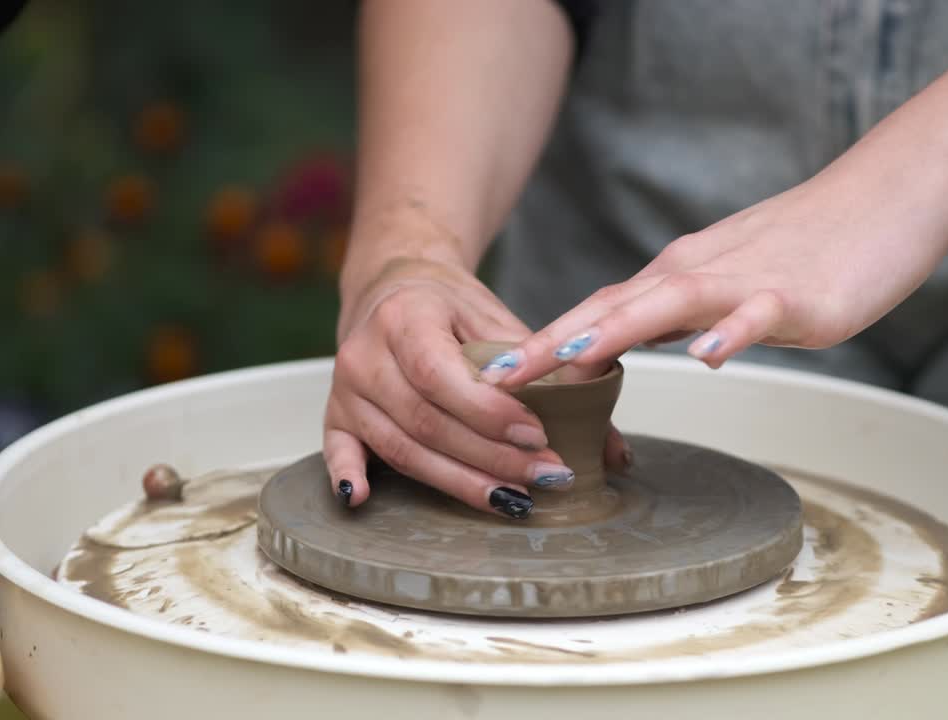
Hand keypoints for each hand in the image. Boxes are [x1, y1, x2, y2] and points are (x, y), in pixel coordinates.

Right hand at [324, 256, 628, 517]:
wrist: (393, 288)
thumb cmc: (450, 307)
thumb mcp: (497, 321)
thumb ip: (548, 374)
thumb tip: (612, 448)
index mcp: (404, 318)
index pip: (441, 374)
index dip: (489, 413)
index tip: (538, 436)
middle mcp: (365, 353)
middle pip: (426, 421)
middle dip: (490, 457)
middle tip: (544, 477)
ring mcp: (346, 388)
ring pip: (399, 447)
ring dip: (457, 480)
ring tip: (511, 499)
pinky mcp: (335, 413)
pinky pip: (338, 451)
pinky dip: (349, 476)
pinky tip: (363, 500)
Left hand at [482, 161, 947, 384]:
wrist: (885, 194)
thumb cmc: (807, 244)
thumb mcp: (725, 283)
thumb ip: (676, 313)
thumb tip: (626, 344)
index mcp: (676, 275)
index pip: (597, 311)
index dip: (543, 343)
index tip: (493, 375)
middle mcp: (696, 274)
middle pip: (611, 308)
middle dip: (550, 345)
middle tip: (495, 380)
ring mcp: (744, 283)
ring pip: (668, 305)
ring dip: (616, 332)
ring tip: (569, 361)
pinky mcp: (796, 296)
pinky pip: (756, 315)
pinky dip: (728, 335)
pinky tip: (706, 358)